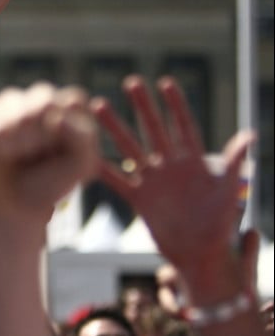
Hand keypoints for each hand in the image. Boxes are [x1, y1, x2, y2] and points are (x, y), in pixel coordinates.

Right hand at [0, 83, 97, 223]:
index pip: (74, 99)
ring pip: (18, 106)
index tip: (66, 151)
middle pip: (45, 98)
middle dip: (45, 133)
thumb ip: (84, 136)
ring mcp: (11, 104)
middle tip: (41, 155)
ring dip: (22, 138)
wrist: (15, 205)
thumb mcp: (83, 164)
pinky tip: (3, 152)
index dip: (71, 127)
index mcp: (68, 108)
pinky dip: (0, 140)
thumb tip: (58, 118)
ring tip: (21, 155)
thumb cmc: (51, 182)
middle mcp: (40, 101)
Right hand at [91, 75, 252, 278]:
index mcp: (194, 162)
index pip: (184, 126)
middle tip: (131, 82)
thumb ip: (234, 161)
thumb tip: (250, 134)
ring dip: (115, 128)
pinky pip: (117, 180)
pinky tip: (86, 156)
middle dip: (143, 106)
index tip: (165, 83)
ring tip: (99, 105)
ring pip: (130, 148)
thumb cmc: (221, 224)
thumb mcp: (230, 190)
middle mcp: (171, 166)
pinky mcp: (140, 198)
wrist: (201, 254)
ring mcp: (153, 181)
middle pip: (154, 129)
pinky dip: (102, 169)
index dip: (176, 105)